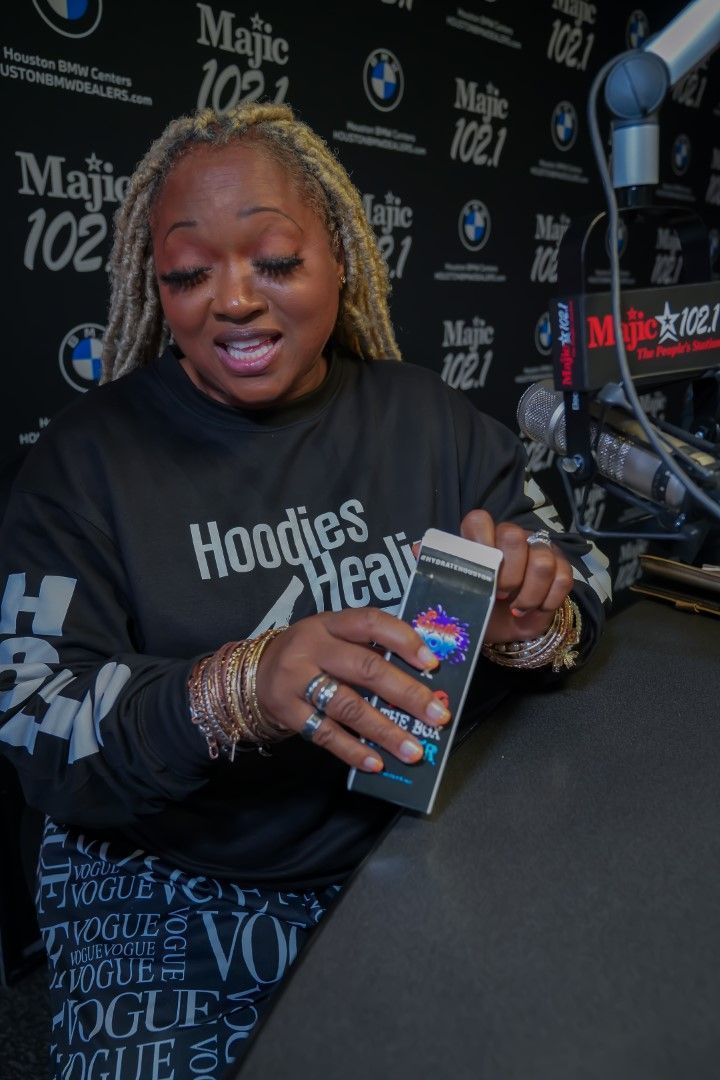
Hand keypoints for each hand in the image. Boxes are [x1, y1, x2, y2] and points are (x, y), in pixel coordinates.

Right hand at [254, 609, 450, 772]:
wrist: (251, 676)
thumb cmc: (308, 657)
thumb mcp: (330, 639)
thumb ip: (366, 649)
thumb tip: (422, 678)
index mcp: (329, 623)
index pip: (370, 622)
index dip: (403, 639)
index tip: (432, 663)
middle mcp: (311, 647)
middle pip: (365, 668)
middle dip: (407, 693)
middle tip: (437, 715)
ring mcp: (295, 680)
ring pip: (348, 706)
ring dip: (385, 731)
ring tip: (414, 751)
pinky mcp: (286, 711)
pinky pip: (325, 734)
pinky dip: (353, 750)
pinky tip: (377, 763)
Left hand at [460, 509, 573, 643]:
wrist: (506, 626)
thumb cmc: (482, 606)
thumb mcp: (464, 596)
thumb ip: (453, 577)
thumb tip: (434, 557)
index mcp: (484, 538)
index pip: (479, 520)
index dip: (480, 543)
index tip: (480, 573)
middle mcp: (512, 539)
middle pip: (513, 535)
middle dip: (507, 574)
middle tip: (500, 594)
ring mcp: (539, 550)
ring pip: (541, 561)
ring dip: (529, 594)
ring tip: (517, 608)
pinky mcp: (562, 568)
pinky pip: (563, 578)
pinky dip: (548, 600)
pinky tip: (537, 608)